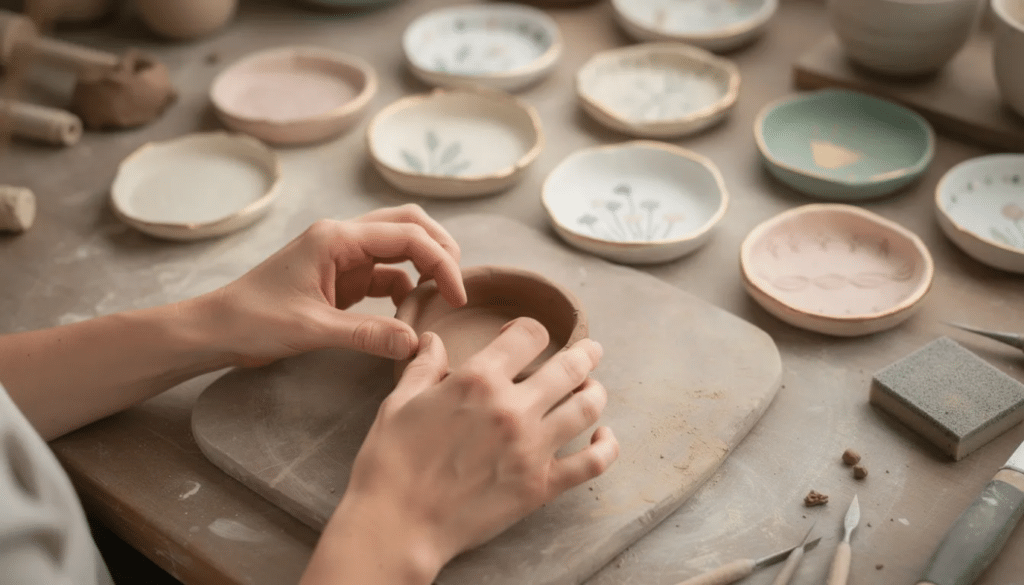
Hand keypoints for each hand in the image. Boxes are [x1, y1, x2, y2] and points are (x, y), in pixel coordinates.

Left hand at [202, 205, 466, 366]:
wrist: (217, 329)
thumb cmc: (253, 321)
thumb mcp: (312, 330)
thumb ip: (366, 335)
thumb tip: (416, 344)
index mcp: (337, 238)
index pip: (407, 236)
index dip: (440, 262)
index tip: (456, 297)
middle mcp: (343, 238)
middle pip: (409, 224)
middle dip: (440, 248)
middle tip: (457, 286)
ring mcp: (342, 256)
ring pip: (399, 245)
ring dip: (425, 264)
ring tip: (442, 296)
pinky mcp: (341, 277)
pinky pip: (385, 273)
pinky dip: (405, 286)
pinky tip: (411, 311)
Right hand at [305, 318, 619, 583]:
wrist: (396, 524)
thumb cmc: (390, 463)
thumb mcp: (399, 403)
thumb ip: (424, 367)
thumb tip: (433, 340)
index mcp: (478, 380)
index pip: (528, 336)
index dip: (529, 330)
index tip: (525, 336)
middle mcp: (513, 408)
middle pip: (569, 366)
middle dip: (584, 354)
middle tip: (590, 351)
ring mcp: (532, 448)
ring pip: (587, 407)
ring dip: (595, 391)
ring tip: (592, 388)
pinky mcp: (541, 486)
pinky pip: (592, 463)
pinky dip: (606, 446)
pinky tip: (603, 436)